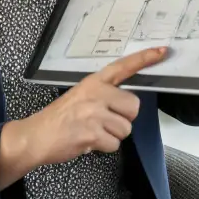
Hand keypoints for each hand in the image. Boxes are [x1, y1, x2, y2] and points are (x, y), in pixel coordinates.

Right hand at [0, 46, 167, 184]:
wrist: (36, 136)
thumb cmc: (59, 118)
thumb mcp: (80, 95)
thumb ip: (103, 95)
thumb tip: (127, 104)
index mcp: (94, 82)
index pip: (123, 67)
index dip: (144, 59)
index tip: (162, 51)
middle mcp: (97, 94)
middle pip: (133, 108)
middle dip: (123, 119)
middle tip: (104, 122)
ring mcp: (94, 114)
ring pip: (125, 129)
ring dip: (112, 135)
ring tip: (93, 132)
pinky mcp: (92, 133)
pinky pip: (114, 144)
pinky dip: (103, 147)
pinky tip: (88, 142)